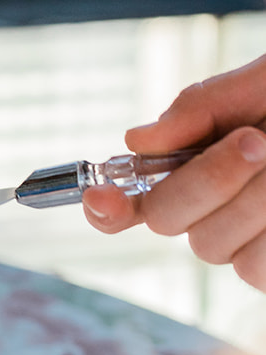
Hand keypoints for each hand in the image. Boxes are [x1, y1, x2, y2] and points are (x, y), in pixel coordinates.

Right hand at [81, 55, 265, 287]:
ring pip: (215, 248)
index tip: (103, 194)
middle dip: (210, 180)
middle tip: (260, 141)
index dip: (107, 205)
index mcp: (193, 167)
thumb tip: (137, 139)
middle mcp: (211, 213)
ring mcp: (247, 245)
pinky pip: (258, 271)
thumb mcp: (264, 83)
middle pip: (170, 221)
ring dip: (256, 205)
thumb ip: (202, 107)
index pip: (129, 200)